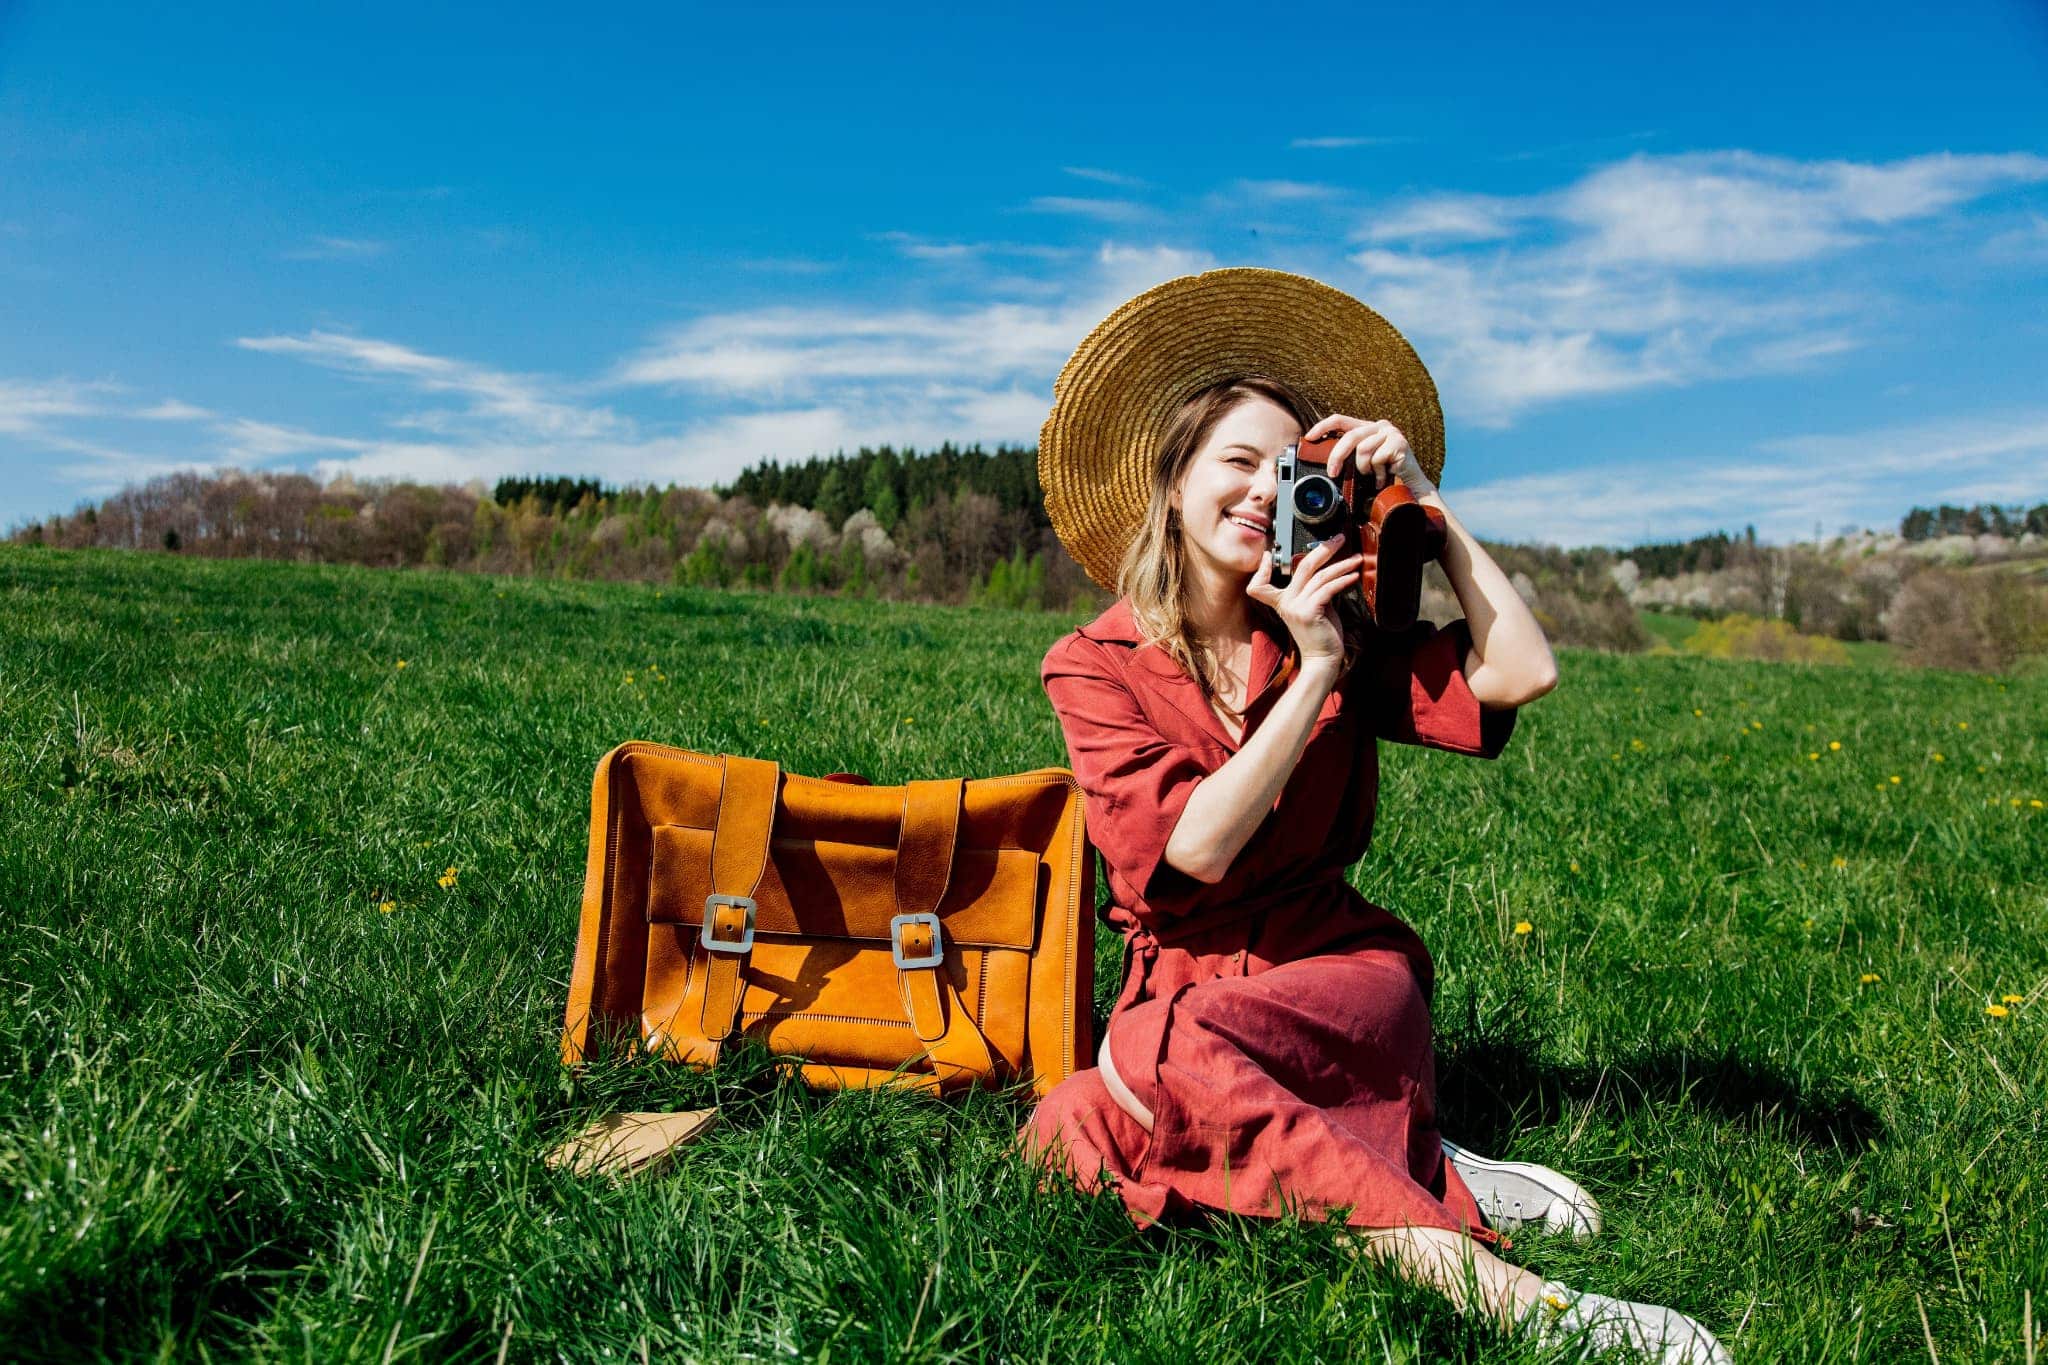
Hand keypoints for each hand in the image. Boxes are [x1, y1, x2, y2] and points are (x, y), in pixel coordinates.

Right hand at [1245, 536, 1360, 669]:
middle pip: (1302, 566)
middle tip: (1339, 538)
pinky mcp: (1308, 612)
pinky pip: (1327, 589)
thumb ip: (1315, 589)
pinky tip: (1354, 576)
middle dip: (1324, 549)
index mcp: (1282, 602)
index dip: (1261, 569)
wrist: (1323, 659)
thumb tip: (1330, 570)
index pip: (1260, 585)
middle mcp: (1285, 603)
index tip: (1268, 555)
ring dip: (1342, 565)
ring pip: (1320, 576)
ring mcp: (1295, 607)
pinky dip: (1343, 580)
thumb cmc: (1321, 634)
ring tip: (1357, 559)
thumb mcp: (1314, 607)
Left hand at [1302, 414, 1436, 498]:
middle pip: (1350, 436)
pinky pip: (1378, 458)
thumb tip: (1325, 463)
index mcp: (1366, 428)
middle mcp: (1378, 426)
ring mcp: (1390, 432)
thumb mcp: (1361, 464)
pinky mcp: (1400, 442)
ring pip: (1363, 450)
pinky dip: (1378, 473)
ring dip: (1364, 469)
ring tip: (1372, 476)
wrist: (1410, 487)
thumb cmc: (1383, 476)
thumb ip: (1348, 456)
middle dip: (1337, 456)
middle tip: (1332, 473)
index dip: (1322, 426)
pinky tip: (1384, 478)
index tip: (1309, 437)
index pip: (1340, 419)